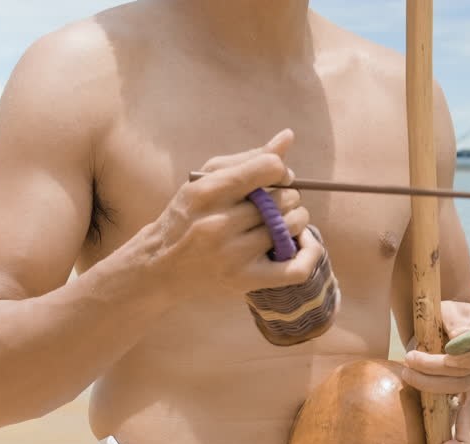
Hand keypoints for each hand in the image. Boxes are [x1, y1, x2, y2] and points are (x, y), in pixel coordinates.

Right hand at [145, 129, 317, 297]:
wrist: (160, 266)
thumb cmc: (188, 216)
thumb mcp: (206, 181)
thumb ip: (247, 159)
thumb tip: (288, 137)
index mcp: (208, 193)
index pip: (268, 169)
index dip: (279, 170)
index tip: (275, 178)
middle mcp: (219, 224)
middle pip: (284, 200)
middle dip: (288, 197)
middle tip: (276, 204)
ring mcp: (233, 255)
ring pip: (292, 226)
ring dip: (297, 220)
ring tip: (283, 222)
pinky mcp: (245, 281)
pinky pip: (297, 268)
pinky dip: (310, 252)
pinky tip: (302, 243)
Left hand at [401, 301, 469, 443]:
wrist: (447, 324)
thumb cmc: (448, 315)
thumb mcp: (449, 309)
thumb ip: (455, 321)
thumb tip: (460, 341)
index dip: (456, 357)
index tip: (421, 354)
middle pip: (468, 374)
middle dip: (434, 371)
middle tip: (407, 363)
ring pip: (463, 393)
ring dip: (434, 390)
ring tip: (409, 378)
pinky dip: (462, 435)